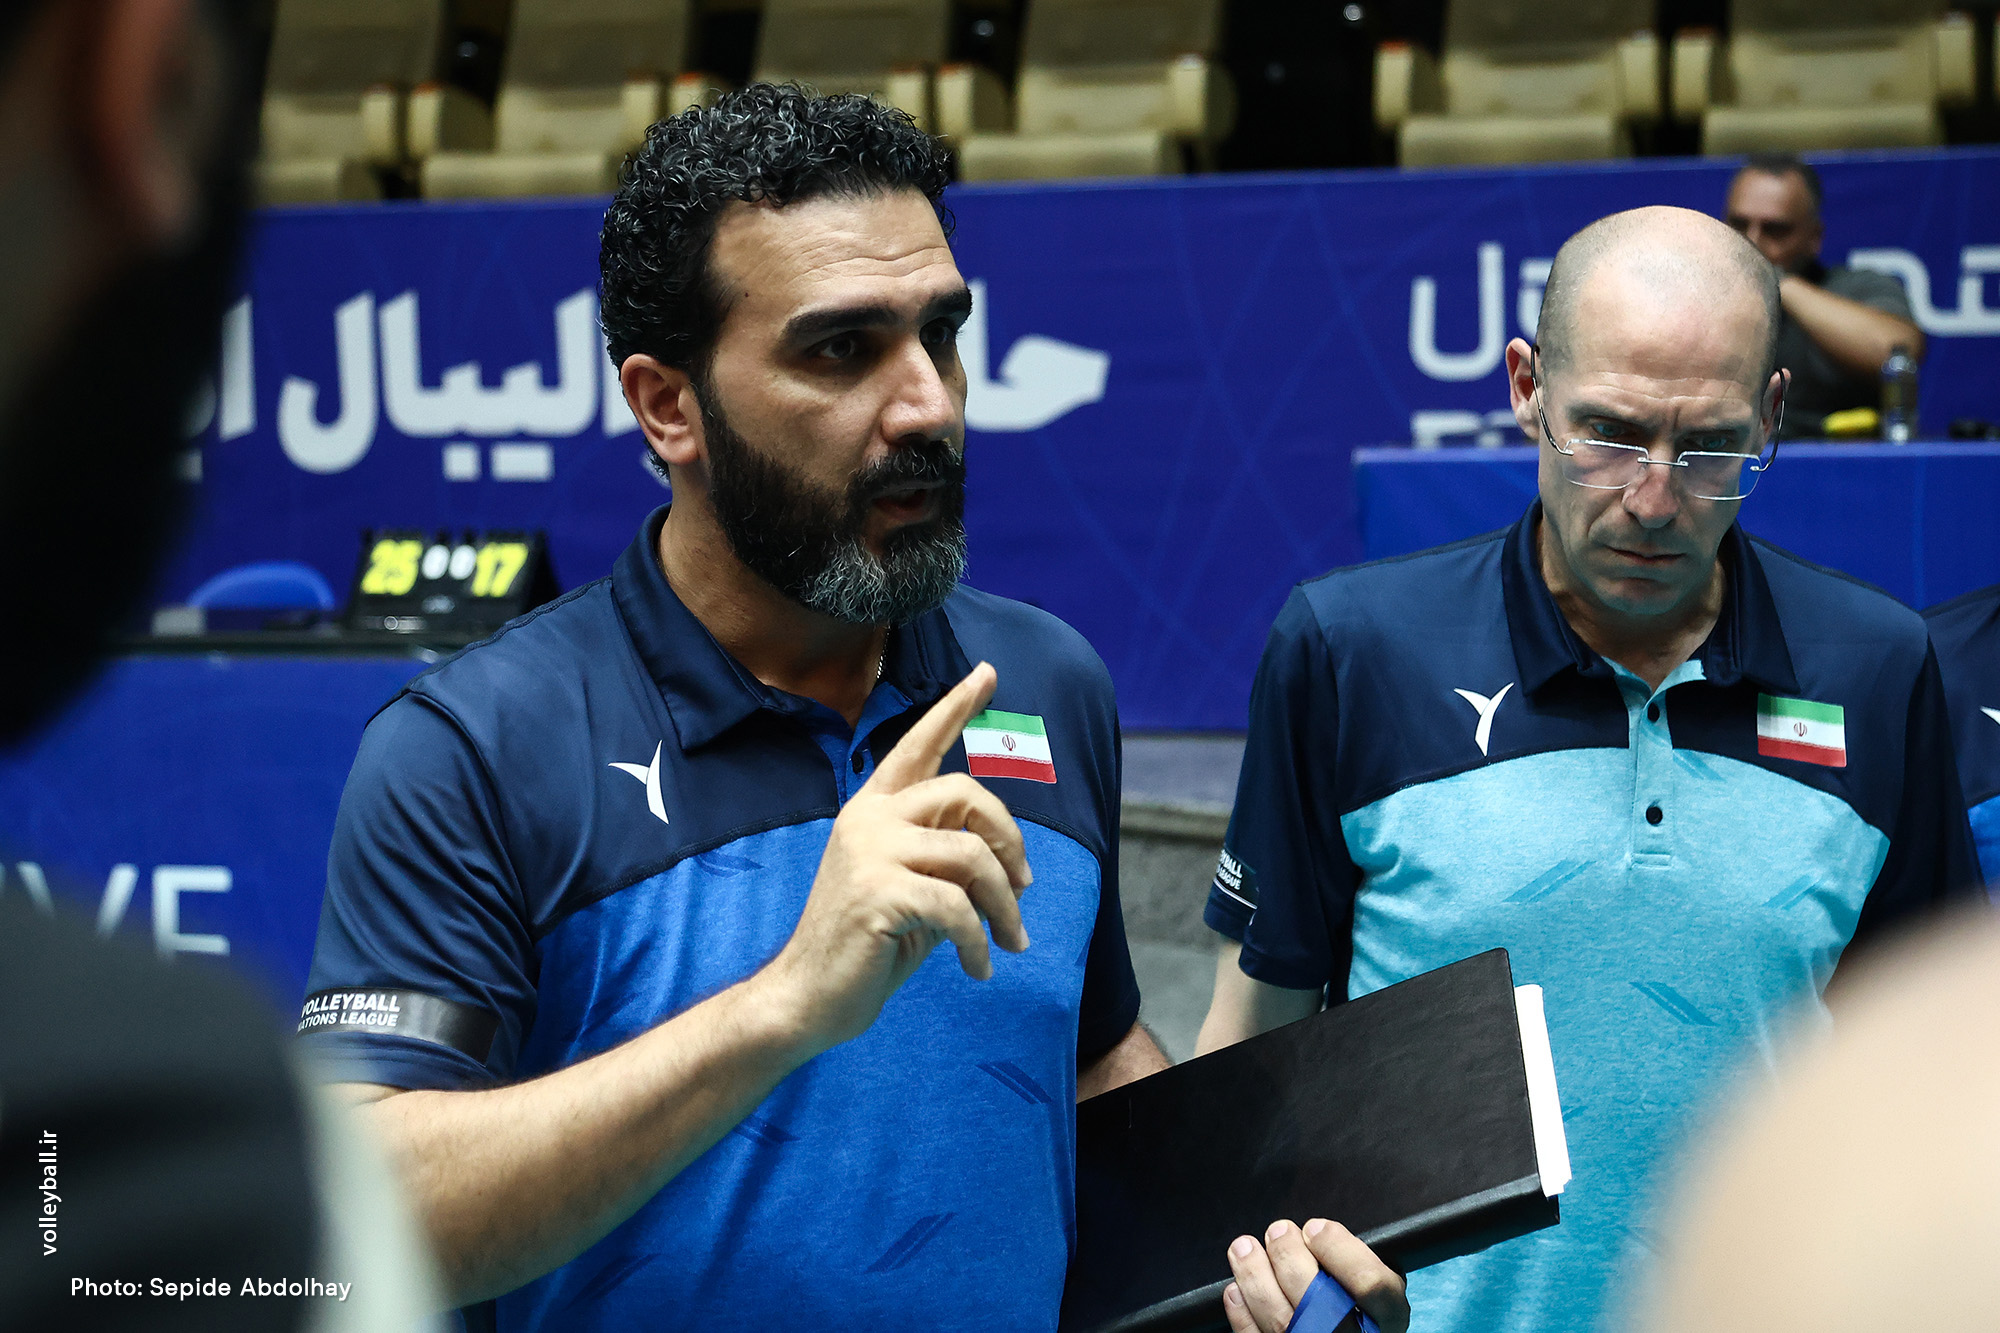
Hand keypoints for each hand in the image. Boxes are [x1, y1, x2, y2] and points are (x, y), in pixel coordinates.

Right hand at [760, 662, 1032, 1055]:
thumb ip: (944, 856)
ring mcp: (870, 851)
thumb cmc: (867, 944)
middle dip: (1010, 840)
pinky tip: (979, 968)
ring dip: (1005, 905)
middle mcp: (869, 817)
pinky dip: (980, 942)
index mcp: (873, 808)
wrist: (809, 998)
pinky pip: (958, 906)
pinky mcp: (879, 892)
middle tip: (1024, 887)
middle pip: (966, 792)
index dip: (955, 707)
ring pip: (972, 855)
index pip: (918, 744)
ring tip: (1011, 939)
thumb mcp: (912, 886)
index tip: (987, 673)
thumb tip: (1009, 857)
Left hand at [1224, 1219, 1408, 1332]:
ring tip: (1244, 1248)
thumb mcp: (1375, 1286)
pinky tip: (1237, 1288)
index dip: (1337, 1249)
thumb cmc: (1356, 1308)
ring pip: (1278, 1319)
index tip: (1315, 1227)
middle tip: (1277, 1231)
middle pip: (1316, 1300)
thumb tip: (1312, 1233)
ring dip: (1254, 1276)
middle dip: (1288, 1256)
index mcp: (1385, 1317)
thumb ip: (1352, 1260)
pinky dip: (1242, 1311)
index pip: (1369, 1281)